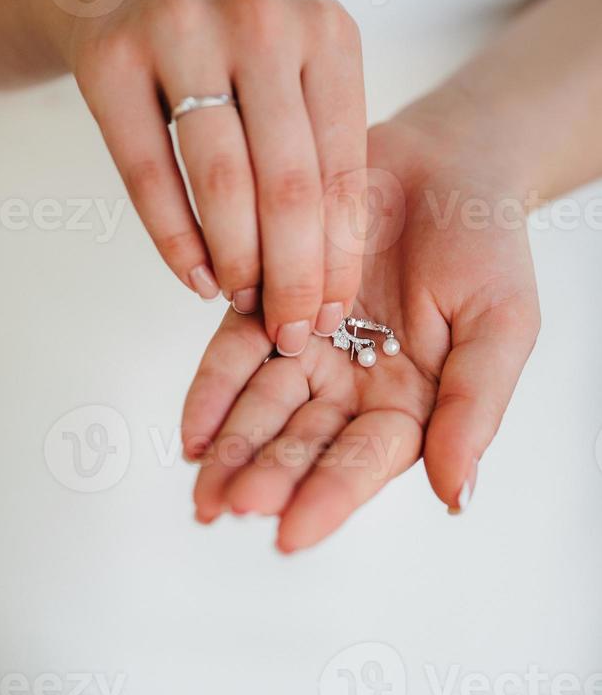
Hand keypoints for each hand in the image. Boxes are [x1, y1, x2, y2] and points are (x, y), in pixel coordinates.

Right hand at [33, 0, 365, 350]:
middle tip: (291, 333)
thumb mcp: (292, 67)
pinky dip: (174, 240)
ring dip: (237, 263)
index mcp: (326, 30)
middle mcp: (261, 21)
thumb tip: (327, 273)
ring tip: (243, 305)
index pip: (345, 167)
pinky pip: (148, 173)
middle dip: (294, 276)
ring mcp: (181, 31)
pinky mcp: (110, 55)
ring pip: (221, 182)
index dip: (341, 253)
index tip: (334, 312)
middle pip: (289, 184)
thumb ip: (316, 144)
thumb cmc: (226, 40)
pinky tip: (195, 278)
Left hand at [181, 93, 540, 550]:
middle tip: (226, 505)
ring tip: (202, 482)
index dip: (329, 496)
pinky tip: (193, 425)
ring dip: (232, 444)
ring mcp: (309, 344)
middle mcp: (353, 384)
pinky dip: (214, 387)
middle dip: (266, 474)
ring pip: (264, 405)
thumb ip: (473, 406)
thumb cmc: (485, 243)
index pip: (365, 460)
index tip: (291, 533)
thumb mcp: (500, 325)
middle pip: (303, 441)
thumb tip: (453, 494)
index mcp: (411, 402)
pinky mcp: (272, 302)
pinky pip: (236, 350)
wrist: (445, 162)